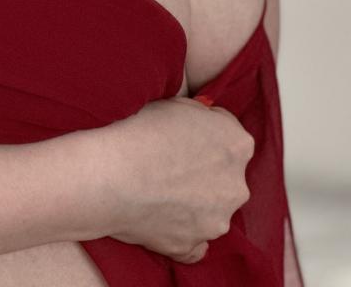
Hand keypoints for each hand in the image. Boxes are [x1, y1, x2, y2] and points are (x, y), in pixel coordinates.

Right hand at [79, 95, 254, 261]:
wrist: (112, 174)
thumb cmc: (140, 132)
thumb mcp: (177, 103)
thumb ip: (201, 117)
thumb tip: (201, 123)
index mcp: (237, 144)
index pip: (228, 135)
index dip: (203, 133)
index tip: (182, 135)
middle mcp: (236, 186)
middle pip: (225, 175)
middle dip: (204, 170)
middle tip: (169, 162)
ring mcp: (216, 220)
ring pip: (211, 210)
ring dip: (193, 202)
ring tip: (157, 190)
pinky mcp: (192, 246)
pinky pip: (194, 243)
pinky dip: (183, 233)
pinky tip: (161, 218)